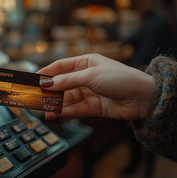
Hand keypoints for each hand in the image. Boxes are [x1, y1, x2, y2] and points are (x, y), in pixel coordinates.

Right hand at [38, 54, 154, 119]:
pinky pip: (75, 109)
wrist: (143, 97)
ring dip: (55, 104)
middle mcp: (86, 77)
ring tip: (41, 109)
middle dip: (49, 91)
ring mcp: (90, 93)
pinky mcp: (94, 107)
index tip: (33, 79)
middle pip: (63, 84)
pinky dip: (65, 112)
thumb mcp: (91, 75)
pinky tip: (54, 115)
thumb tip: (47, 83)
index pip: (61, 66)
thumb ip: (68, 81)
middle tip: (34, 97)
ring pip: (67, 98)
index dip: (47, 72)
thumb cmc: (121, 78)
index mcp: (86, 62)